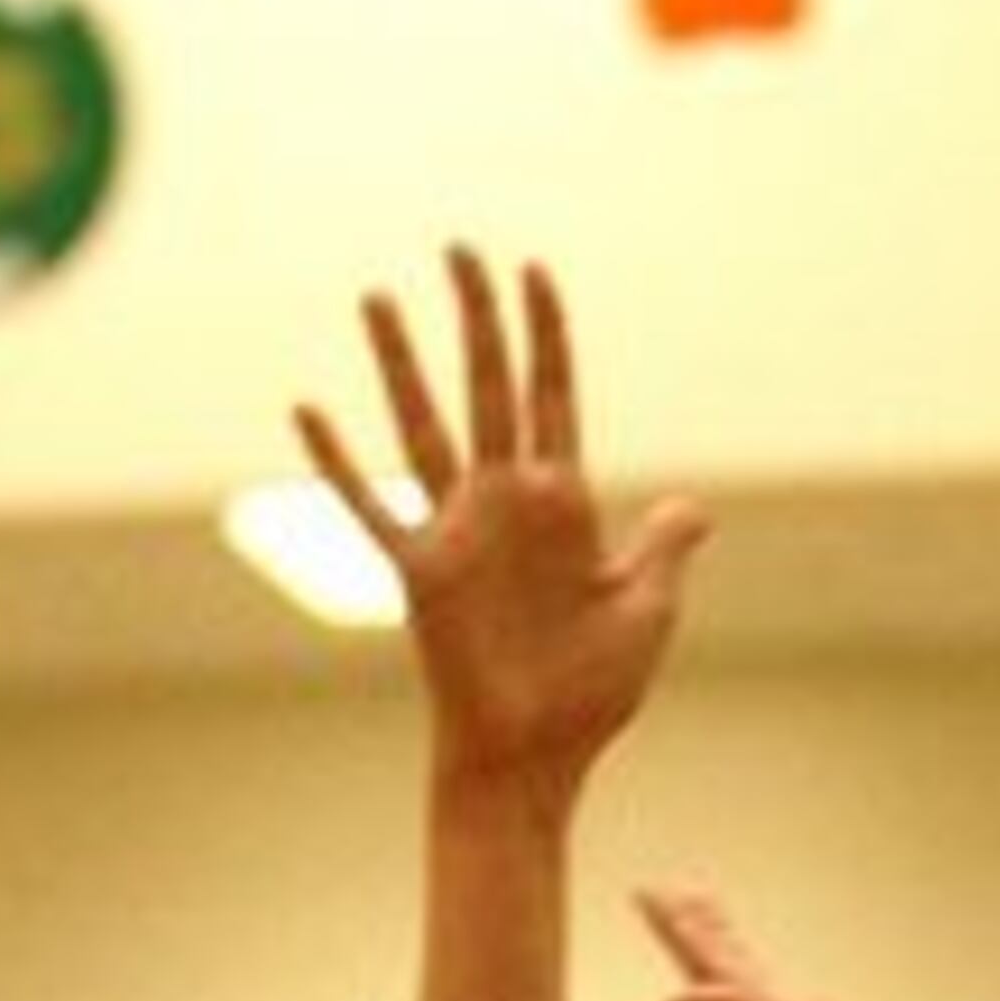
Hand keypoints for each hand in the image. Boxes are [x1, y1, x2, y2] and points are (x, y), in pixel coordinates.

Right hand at [298, 249, 710, 802]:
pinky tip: (306, 410)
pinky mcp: (420, 569)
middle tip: (461, 248)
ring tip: (379, 296)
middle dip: (479, 319)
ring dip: (401, 363)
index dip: (547, 336)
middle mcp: (506, 503)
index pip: (553, 398)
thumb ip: (662, 551)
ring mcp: (459, 529)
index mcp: (564, 506)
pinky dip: (338, 463)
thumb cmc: (593, 692)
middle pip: (489, 388)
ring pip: (424, 425)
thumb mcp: (645, 612)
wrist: (540, 752)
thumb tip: (693, 507)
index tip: (535, 271)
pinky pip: (370, 506)